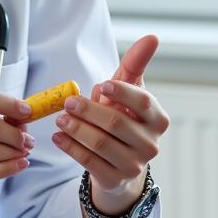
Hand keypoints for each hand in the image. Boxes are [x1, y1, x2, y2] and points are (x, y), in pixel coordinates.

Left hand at [52, 35, 169, 210]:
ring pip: (101, 144)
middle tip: (68, 102)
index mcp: (158, 119)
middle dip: (88, 111)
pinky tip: (58, 137)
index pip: (142, 102)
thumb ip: (136, 64)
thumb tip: (152, 37)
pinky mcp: (116, 180)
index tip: (101, 84)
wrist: (120, 162)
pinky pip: (89, 163)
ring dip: (76, 129)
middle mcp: (151, 144)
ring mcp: (134, 165)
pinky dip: (71, 148)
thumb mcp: (128, 92)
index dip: (121, 93)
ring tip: (60, 119)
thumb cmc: (124, 117)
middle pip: (116, 124)